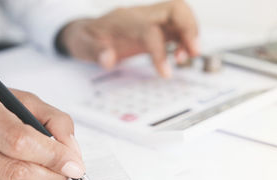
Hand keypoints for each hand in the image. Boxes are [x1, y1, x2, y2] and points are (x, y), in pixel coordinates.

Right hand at [0, 76, 83, 179]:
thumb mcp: (22, 99)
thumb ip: (54, 121)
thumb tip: (72, 156)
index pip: (16, 139)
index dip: (52, 155)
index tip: (75, 164)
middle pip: (12, 172)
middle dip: (50, 176)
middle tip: (67, 171)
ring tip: (45, 170)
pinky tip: (21, 175)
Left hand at [57, 0, 198, 77]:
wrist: (87, 30)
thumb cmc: (86, 37)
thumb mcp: (82, 44)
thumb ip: (95, 51)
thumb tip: (108, 60)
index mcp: (125, 20)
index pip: (150, 30)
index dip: (160, 51)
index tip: (165, 74)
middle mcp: (142, 15)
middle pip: (175, 8)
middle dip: (189, 29)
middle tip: (194, 53)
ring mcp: (152, 20)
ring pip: (181, 15)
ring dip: (192, 34)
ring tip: (187, 58)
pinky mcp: (157, 28)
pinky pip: (179, 27)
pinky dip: (186, 40)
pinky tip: (181, 57)